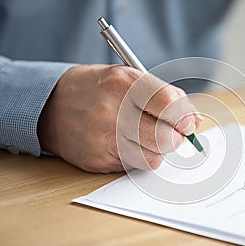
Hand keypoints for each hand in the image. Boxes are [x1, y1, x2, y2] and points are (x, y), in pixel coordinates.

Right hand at [38, 64, 201, 172]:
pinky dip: (138, 158)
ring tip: (145, 137)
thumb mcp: (128, 78)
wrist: (50, 105)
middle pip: (166, 137)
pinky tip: (126, 144)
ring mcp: (103, 138)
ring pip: (154, 158)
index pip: (169, 103)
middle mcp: (113, 110)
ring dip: (157, 150)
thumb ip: (163, 97)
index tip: (188, 124)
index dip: (185, 117)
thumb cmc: (98, 89)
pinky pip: (134, 167)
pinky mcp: (97, 160)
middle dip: (176, 138)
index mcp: (124, 83)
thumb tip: (193, 122)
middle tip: (172, 133)